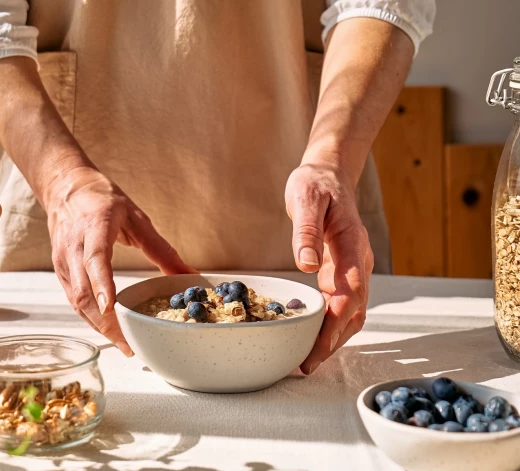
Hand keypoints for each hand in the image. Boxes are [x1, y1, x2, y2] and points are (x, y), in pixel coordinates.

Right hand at [46, 167, 194, 355]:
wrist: (66, 187)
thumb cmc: (103, 200)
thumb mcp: (137, 218)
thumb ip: (161, 248)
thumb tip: (189, 274)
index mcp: (94, 227)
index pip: (95, 258)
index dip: (102, 284)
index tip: (112, 307)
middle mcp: (73, 247)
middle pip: (83, 290)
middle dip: (105, 322)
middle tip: (129, 343)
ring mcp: (63, 261)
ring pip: (76, 301)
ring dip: (98, 326)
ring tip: (124, 344)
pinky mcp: (60, 271)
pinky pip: (73, 300)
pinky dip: (91, 319)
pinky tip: (109, 330)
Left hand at [285, 162, 373, 373]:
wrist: (330, 174)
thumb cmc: (316, 184)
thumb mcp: (306, 198)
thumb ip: (306, 230)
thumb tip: (306, 264)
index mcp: (352, 244)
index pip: (348, 293)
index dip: (334, 324)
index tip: (317, 347)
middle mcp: (358, 261)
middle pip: (354, 311)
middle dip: (333, 341)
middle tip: (308, 365)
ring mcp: (354, 267)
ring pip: (353, 312)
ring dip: (335, 338)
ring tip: (310, 360)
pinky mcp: (344, 270)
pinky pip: (344, 303)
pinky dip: (332, 324)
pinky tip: (315, 337)